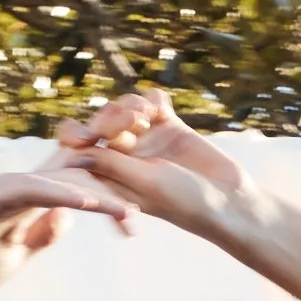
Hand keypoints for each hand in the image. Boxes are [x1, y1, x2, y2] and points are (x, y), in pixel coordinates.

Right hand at [0, 163, 132, 300]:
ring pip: (65, 180)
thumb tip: (66, 222)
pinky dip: (68, 197)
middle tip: (157, 199)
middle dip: (119, 184)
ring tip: (137, 208)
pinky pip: (38, 190)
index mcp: (29, 196)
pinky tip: (96, 206)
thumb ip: (41, 235)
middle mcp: (22, 181)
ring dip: (101, 192)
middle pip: (81, 174)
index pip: (80, 189)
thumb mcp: (16, 256)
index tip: (145, 216)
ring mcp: (7, 184)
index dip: (113, 197)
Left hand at [55, 91, 249, 239]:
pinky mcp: (169, 126)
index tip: (87, 135)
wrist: (226, 199)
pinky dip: (153, 99)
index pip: (83, 152)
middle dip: (113, 117)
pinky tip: (161, 108)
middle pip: (103, 124)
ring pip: (125, 108)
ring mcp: (148, 140)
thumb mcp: (145, 183)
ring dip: (133, 104)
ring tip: (149, 114)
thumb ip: (112, 166)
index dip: (77, 137)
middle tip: (136, 121)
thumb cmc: (184, 201)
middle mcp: (127, 158)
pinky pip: (152, 101)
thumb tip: (74, 154)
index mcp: (112, 178)